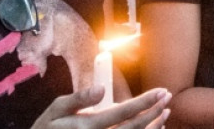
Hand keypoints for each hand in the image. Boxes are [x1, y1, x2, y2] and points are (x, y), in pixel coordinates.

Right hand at [31, 86, 170, 128]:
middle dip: (154, 112)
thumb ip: (78, 99)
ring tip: (165, 112)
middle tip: (167, 97)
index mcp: (88, 126)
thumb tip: (100, 89)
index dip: (145, 102)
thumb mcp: (56, 110)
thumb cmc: (46, 128)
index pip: (123, 112)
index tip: (161, 91)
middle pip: (135, 128)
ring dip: (154, 126)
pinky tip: (153, 127)